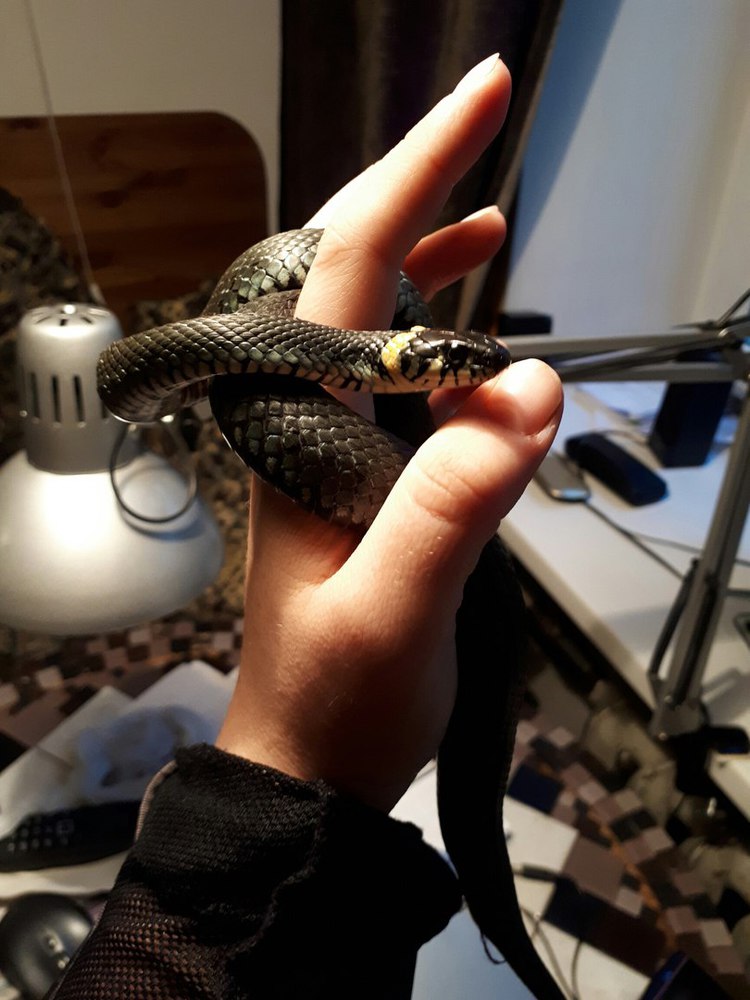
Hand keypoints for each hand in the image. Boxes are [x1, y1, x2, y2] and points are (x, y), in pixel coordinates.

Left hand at [216, 54, 562, 810]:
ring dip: (424, 253)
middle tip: (482, 113)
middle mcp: (306, 417)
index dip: (417, 171)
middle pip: (350, 271)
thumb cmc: (337, 698)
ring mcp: (331, 443)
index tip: (479, 98)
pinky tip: (470, 326)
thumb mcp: (396, 609)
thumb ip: (453, 502)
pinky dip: (435, 333)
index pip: (354, 269)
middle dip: (415, 184)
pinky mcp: (359, 475)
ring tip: (483, 210)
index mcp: (301, 425)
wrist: (310, 760)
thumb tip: (529, 389)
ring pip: (371, 319)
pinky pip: (394, 377)